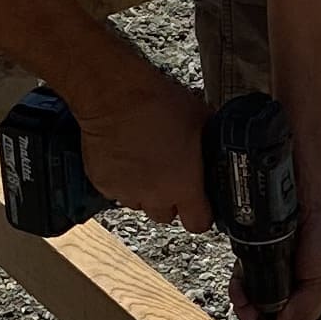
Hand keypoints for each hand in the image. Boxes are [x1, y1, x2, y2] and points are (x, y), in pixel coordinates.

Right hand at [74, 66, 210, 230]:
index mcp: (183, 186)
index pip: (199, 224)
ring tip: (147, 163)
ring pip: (140, 204)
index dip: (202, 214)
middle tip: (171, 176)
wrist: (115, 95)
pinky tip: (127, 157)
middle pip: (167, 216)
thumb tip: (216, 142)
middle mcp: (155, 196)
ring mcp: (126, 192)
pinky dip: (122, 179)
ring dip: (146, 190)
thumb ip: (209, 142)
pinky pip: (117, 190)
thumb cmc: (156, 103)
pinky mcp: (103, 183)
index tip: (202, 204)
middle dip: (171, 200)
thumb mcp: (200, 119)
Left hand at [238, 203, 320, 319]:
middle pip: (270, 311)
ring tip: (245, 311)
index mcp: (317, 288)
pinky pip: (242, 272)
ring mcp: (275, 262)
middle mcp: (294, 277)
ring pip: (254, 294)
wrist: (317, 188)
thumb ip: (304, 306)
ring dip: (246, 307)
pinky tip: (242, 292)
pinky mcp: (257, 248)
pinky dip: (239, 285)